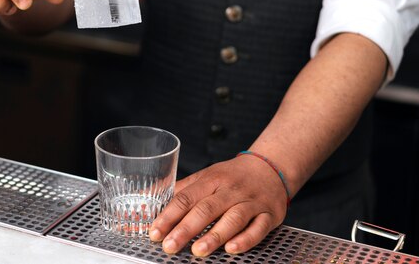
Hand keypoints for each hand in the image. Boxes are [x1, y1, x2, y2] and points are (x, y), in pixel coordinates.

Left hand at [149, 155, 288, 255]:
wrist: (270, 167)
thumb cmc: (232, 176)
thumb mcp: (206, 176)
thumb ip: (181, 191)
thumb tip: (148, 202)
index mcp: (211, 180)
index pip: (186, 197)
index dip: (169, 216)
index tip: (155, 232)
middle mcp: (229, 190)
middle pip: (206, 209)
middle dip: (186, 228)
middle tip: (170, 246)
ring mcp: (250, 202)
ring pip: (232, 218)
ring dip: (214, 235)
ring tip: (198, 250)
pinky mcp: (268, 215)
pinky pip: (258, 228)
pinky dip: (246, 239)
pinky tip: (232, 248)